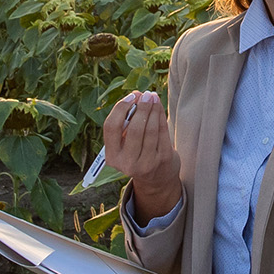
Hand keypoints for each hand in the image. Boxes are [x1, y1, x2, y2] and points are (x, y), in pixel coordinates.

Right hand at [104, 91, 180, 220]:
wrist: (156, 179)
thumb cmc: (138, 153)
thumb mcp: (125, 144)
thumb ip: (126, 123)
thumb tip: (136, 96)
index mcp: (112, 157)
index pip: (111, 127)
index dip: (120, 109)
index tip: (130, 97)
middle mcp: (127, 163)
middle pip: (134, 128)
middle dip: (141, 107)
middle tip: (146, 94)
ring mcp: (146, 163)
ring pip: (150, 129)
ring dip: (153, 109)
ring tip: (154, 97)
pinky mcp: (162, 159)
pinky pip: (162, 132)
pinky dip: (161, 116)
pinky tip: (159, 107)